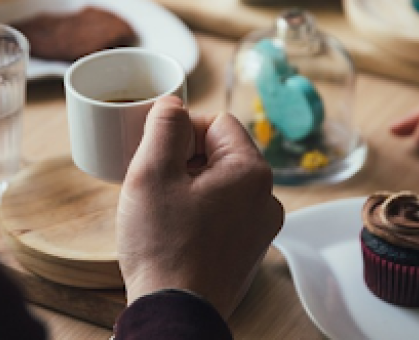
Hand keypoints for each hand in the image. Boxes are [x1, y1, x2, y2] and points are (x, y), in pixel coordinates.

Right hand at [117, 96, 283, 319]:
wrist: (174, 313)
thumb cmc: (163, 247)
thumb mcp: (151, 172)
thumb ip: (164, 126)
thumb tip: (172, 104)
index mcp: (251, 172)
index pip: (216, 122)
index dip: (181, 131)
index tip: (157, 155)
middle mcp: (266, 198)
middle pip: (220, 153)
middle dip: (184, 160)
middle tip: (155, 184)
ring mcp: (260, 228)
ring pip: (220, 184)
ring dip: (190, 187)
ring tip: (162, 211)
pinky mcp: (248, 251)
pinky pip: (224, 214)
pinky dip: (199, 214)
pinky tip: (174, 232)